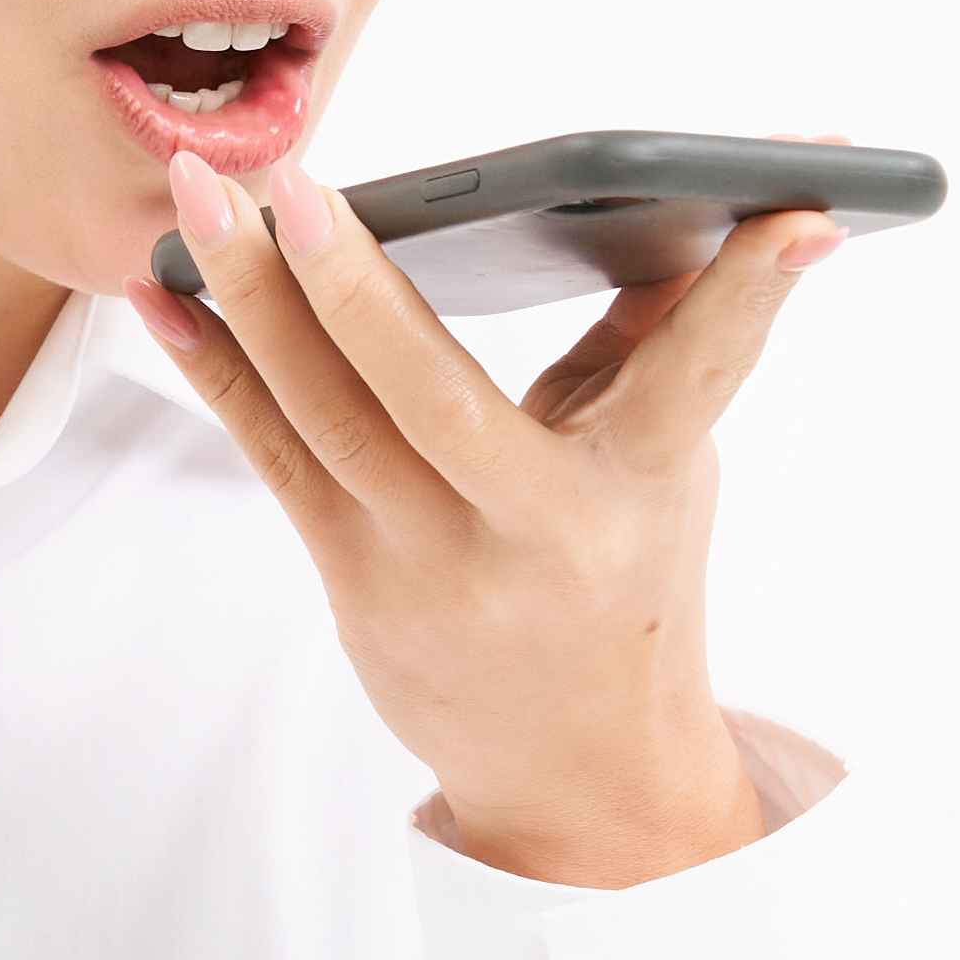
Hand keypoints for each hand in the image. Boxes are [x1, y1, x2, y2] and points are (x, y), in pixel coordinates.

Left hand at [132, 138, 844, 889]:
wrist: (581, 780)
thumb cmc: (626, 588)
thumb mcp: (668, 471)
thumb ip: (661, 342)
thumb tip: (677, 204)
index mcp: (640, 491)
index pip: (700, 371)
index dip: (744, 293)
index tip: (793, 210)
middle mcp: (535, 533)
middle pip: (433, 397)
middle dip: (354, 284)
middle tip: (295, 179)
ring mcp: (431, 568)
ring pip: (326, 418)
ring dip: (252, 299)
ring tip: (201, 199)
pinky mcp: (356, 585)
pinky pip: (274, 456)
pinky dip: (217, 366)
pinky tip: (167, 291)